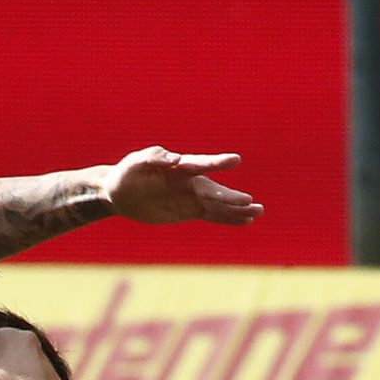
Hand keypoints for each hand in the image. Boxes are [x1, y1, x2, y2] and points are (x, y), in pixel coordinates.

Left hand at [99, 148, 262, 227]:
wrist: (120, 191)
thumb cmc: (129, 172)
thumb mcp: (136, 163)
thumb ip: (155, 159)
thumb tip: (174, 160)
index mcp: (179, 167)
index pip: (200, 164)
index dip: (216, 163)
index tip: (235, 160)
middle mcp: (190, 181)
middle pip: (213, 191)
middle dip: (231, 198)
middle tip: (250, 202)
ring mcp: (191, 197)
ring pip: (217, 205)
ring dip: (237, 209)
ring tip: (258, 212)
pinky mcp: (188, 211)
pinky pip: (211, 215)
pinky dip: (227, 219)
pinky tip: (245, 221)